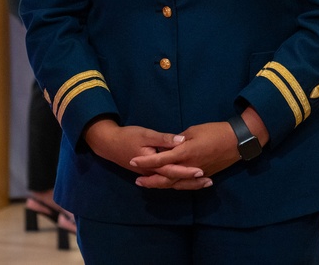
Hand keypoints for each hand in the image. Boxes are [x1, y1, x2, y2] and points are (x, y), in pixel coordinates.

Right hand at [83, 119, 210, 189]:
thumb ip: (163, 139)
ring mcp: (152, 174)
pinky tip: (189, 180)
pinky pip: (167, 179)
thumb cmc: (128, 137)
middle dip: (192, 182)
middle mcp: (153, 173)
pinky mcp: (151, 172)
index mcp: (153, 165)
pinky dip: (179, 180)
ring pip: (172, 182)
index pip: (173, 170)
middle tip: (209, 181)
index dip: (187, 171)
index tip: (202, 171)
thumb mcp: (146, 135)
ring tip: (204, 183)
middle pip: (175, 180)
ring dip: (187, 183)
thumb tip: (181, 140)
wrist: (109, 144)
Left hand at [131, 121, 240, 187]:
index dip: (145, 161)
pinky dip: (176, 185)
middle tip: (137, 181)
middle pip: (165, 177)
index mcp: (185, 153)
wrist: (237, 141)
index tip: (133, 161)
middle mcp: (189, 166)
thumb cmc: (215, 131)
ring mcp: (196, 173)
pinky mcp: (204, 175)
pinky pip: (186, 184)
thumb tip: (170, 144)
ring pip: (175, 184)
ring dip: (161, 185)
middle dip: (150, 180)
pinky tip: (170, 185)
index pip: (160, 159)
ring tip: (149, 184)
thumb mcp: (194, 130)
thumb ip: (179, 139)